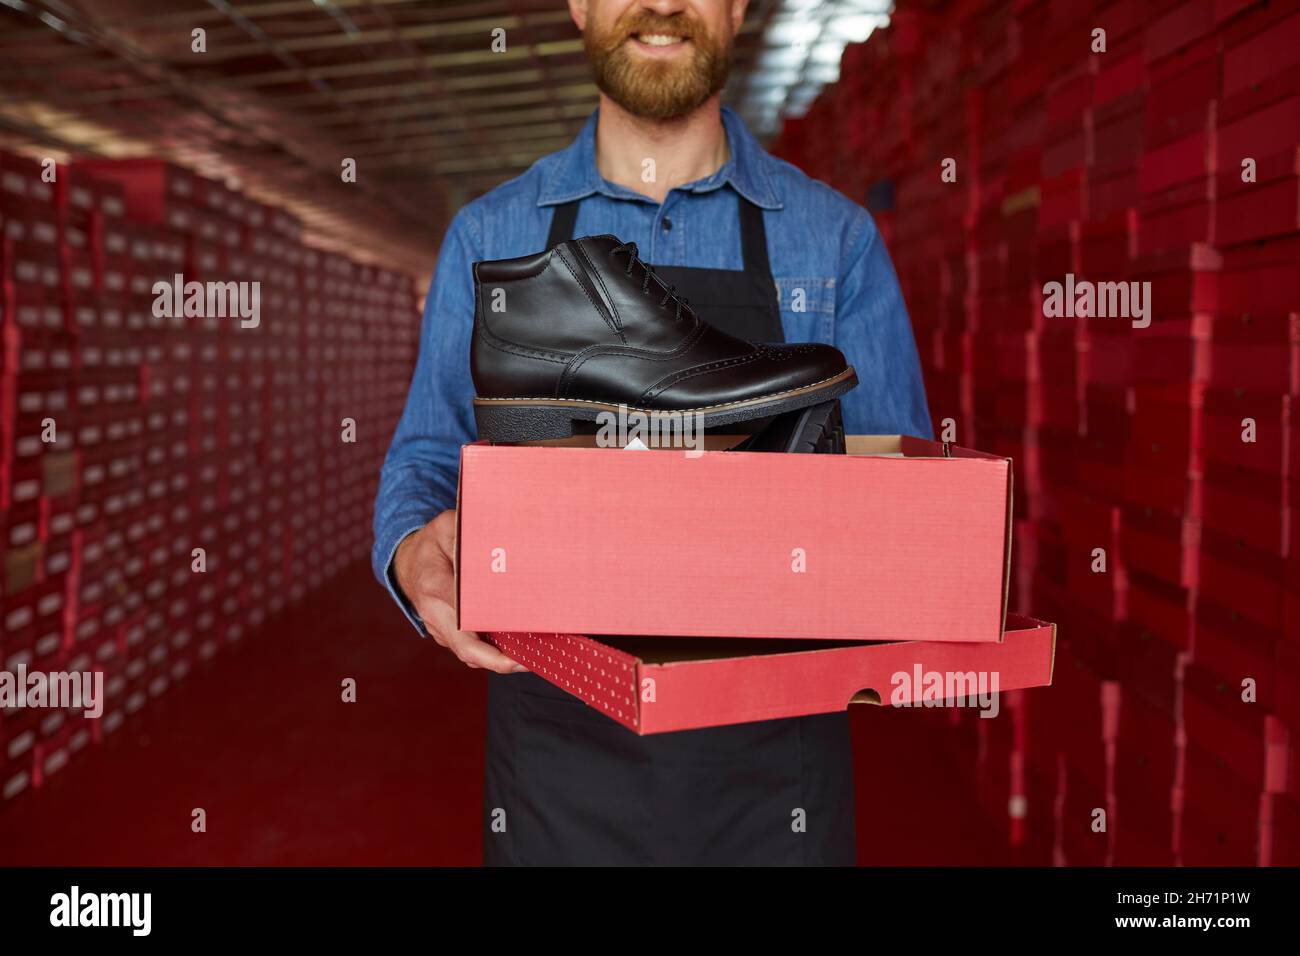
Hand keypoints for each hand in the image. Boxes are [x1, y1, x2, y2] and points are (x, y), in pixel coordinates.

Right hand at [393, 509, 526, 673]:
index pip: (462, 622)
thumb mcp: (447, 528)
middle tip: (529, 660)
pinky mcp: (448, 634)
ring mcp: (440, 629)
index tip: (514, 645)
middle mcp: (436, 615)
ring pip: (471, 654)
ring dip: (499, 660)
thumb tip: (496, 552)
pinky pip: (471, 649)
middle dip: (499, 661)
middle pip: (468, 650)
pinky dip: (492, 653)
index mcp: (435, 587)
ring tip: (531, 656)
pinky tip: (518, 648)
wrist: (408, 562)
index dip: (488, 642)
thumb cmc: (433, 544)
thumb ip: (467, 538)